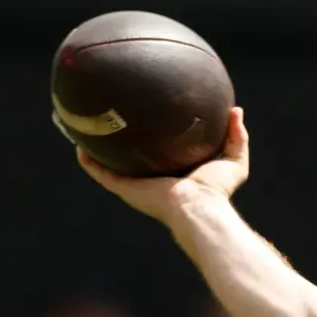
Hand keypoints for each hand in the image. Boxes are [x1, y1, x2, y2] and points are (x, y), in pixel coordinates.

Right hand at [76, 107, 250, 225]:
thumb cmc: (217, 190)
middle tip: (112, 121)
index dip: (153, 141)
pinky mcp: (124, 188)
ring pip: (109, 165)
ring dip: (96, 149)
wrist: (198, 206)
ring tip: (85, 129)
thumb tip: (236, 110)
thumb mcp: (234, 160)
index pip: (160, 156)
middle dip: (121, 144)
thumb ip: (237, 136)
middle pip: (131, 160)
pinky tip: (78, 144)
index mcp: (173, 173)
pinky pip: (100, 172)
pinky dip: (88, 160)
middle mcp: (151, 179)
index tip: (149, 121)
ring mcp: (135, 184)